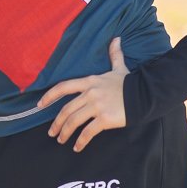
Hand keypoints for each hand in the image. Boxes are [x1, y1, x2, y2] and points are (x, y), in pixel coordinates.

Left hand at [37, 37, 127, 152]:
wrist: (146, 94)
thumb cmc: (131, 83)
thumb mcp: (120, 68)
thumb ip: (115, 55)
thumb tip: (116, 39)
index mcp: (90, 81)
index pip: (63, 87)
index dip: (49, 96)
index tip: (40, 105)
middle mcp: (90, 93)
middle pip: (66, 109)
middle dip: (56, 123)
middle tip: (52, 133)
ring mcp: (97, 106)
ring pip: (74, 122)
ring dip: (65, 133)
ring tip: (61, 140)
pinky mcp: (105, 119)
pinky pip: (88, 132)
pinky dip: (81, 141)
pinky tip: (77, 147)